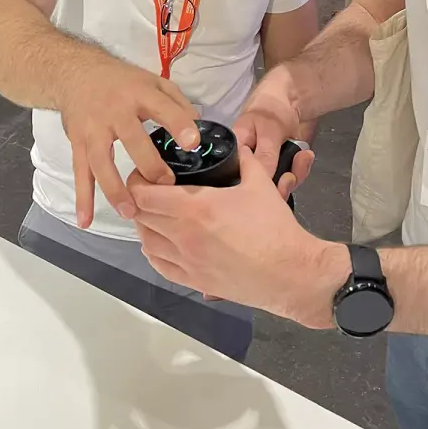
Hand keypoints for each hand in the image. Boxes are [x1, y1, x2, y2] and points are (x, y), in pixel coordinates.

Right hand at [60, 59, 200, 227]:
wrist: (77, 73)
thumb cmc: (122, 81)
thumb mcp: (153, 81)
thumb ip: (177, 104)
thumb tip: (199, 129)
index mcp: (139, 93)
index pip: (162, 108)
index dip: (178, 124)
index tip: (193, 143)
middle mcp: (115, 111)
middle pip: (131, 139)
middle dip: (149, 163)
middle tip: (165, 186)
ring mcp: (93, 129)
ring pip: (101, 161)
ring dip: (114, 188)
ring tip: (130, 211)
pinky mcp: (78, 143)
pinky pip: (80, 172)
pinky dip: (82, 197)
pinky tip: (87, 220)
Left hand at [129, 144, 335, 324]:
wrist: (290, 272)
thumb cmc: (275, 228)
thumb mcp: (261, 184)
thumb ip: (246, 161)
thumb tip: (240, 147)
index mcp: (195, 207)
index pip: (143, 194)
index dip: (136, 181)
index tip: (143, 174)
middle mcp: (183, 235)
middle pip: (141, 216)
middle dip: (139, 201)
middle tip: (149, 190)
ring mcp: (186, 261)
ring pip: (146, 242)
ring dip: (145, 226)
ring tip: (155, 215)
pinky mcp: (194, 282)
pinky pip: (159, 266)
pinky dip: (154, 252)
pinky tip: (160, 243)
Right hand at [233, 65, 311, 186]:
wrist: (294, 95)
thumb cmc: (272, 105)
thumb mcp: (269, 129)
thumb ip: (265, 156)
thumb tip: (262, 183)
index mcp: (236, 152)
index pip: (235, 179)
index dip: (250, 190)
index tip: (268, 191)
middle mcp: (248, 162)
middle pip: (258, 187)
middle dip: (278, 186)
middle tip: (289, 177)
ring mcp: (267, 164)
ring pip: (277, 184)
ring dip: (293, 176)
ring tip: (302, 159)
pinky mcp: (282, 164)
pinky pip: (290, 177)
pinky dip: (300, 169)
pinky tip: (306, 156)